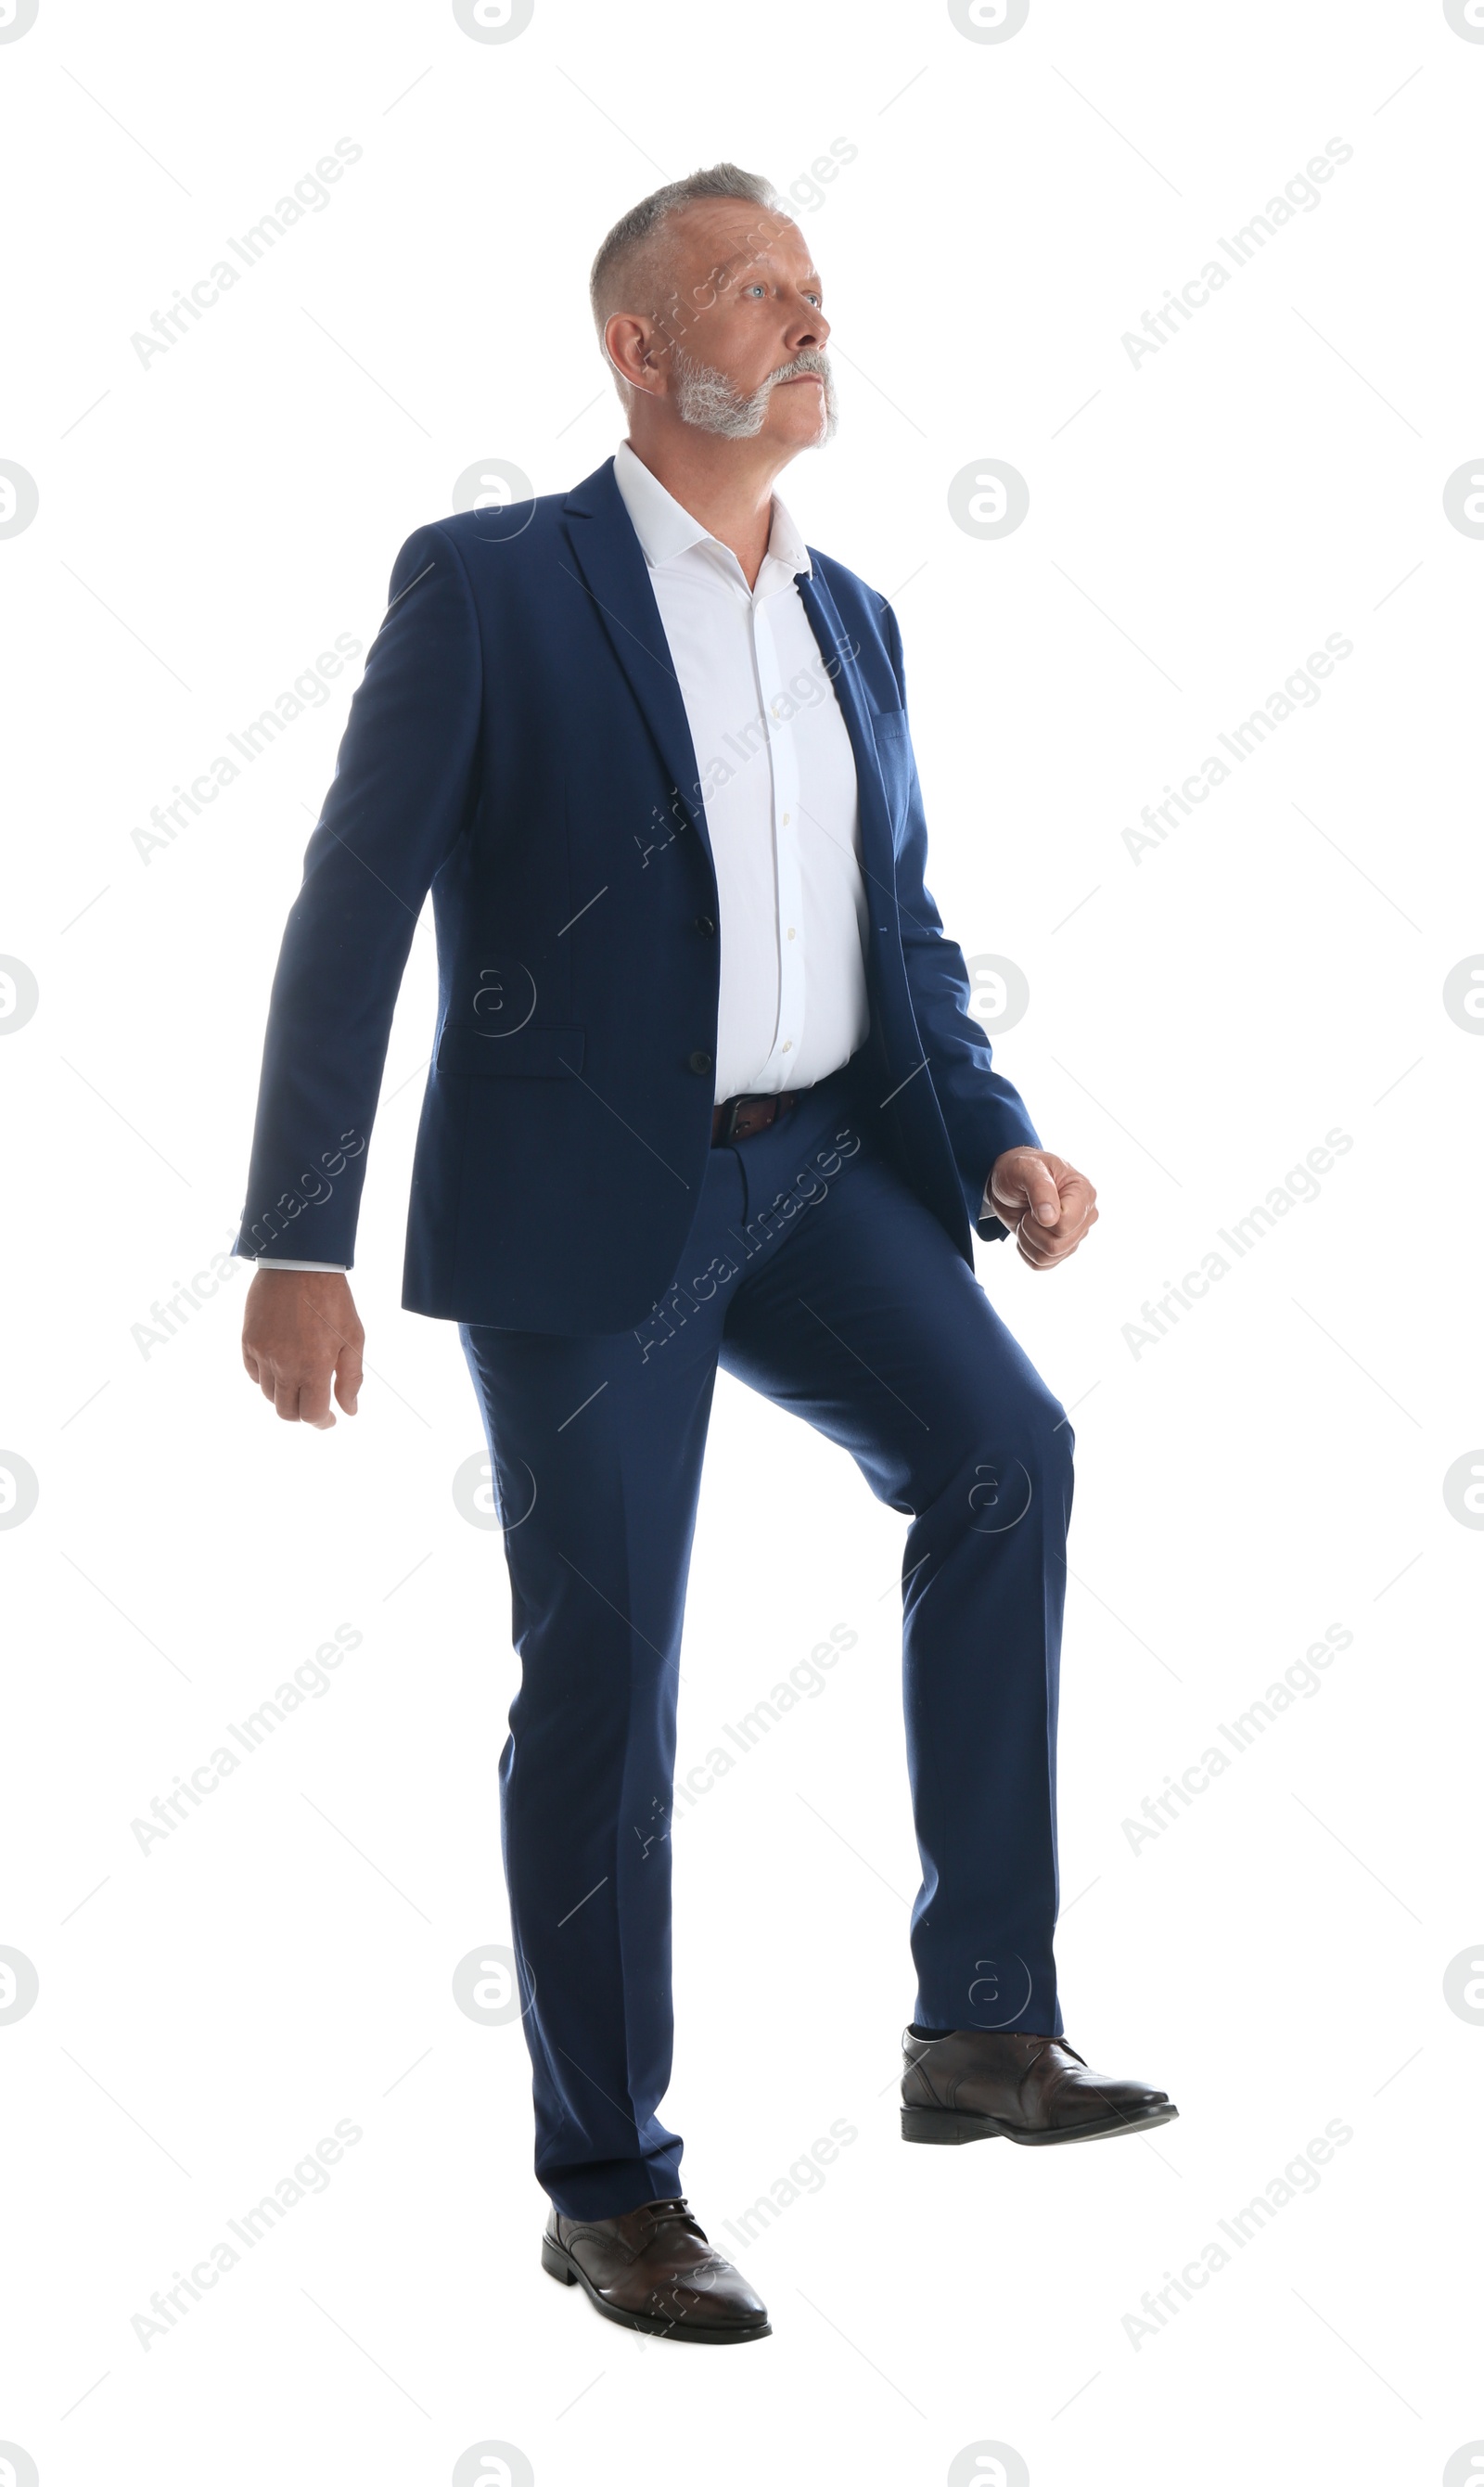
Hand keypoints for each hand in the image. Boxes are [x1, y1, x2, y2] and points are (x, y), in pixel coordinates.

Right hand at [241, 1270, 363, 1426]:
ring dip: (284, 1395)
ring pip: (268, 1395)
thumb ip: (351, 1378)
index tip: (329, 1419)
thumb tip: (349, 1410)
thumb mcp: (353, 1337)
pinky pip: (253, 1374)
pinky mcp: (248, 1341)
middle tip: (315, 1405)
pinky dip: (266, 1378)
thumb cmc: (332, 1299)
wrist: (299, 1264)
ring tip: (299, 1381)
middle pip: (286, 1412)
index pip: (311, 1414)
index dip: (321, 1422)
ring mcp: (263, 1354)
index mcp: (314, 1367)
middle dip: (302, 1414)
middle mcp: (284, 1365)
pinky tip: (281, 1367)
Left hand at [986, 1147, 1098, 1271]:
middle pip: (1057, 1245)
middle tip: (1028, 1210)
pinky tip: (1027, 1232)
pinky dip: (1026, 1251)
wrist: (1009, 1182)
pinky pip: (1042, 1265)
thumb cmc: (1020, 1169)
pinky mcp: (1062, 1249)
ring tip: (1027, 1218)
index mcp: (1084, 1193)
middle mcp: (1085, 1216)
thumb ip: (1040, 1189)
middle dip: (1032, 1229)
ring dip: (1027, 1240)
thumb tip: (1050, 1219)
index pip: (1065, 1225)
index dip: (1040, 1218)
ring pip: (1049, 1257)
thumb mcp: (1025, 1168)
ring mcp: (1075, 1235)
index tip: (1033, 1199)